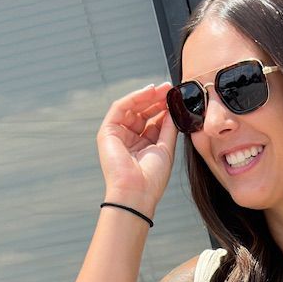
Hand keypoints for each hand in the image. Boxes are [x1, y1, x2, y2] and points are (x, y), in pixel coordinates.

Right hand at [97, 83, 176, 217]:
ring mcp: (117, 135)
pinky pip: (120, 108)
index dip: (163, 108)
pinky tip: (148, 92)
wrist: (136, 192)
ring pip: (131, 107)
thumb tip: (173, 109)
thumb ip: (168, 127)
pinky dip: (134, 98)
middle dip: (156, 99)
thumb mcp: (166, 148)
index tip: (175, 98)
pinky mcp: (107, 131)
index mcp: (143, 145)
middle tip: (170, 89)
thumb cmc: (152, 178)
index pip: (152, 121)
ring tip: (162, 89)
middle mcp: (129, 139)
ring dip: (147, 96)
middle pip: (142, 112)